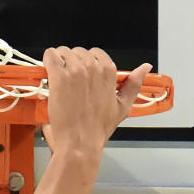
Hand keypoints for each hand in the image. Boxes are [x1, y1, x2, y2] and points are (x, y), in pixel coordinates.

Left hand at [42, 46, 151, 160]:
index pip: (96, 53)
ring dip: (59, 63)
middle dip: (72, 63)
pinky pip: (51, 55)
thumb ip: (134, 84)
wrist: (80, 142)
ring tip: (59, 81)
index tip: (81, 77)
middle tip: (69, 83)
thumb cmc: (98, 128)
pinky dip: (48, 60)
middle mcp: (94, 67)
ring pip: (63, 52)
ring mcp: (76, 70)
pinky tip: (48, 72)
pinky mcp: (59, 76)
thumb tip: (145, 67)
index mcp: (109, 71)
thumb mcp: (123, 106)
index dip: (86, 64)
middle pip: (78, 52)